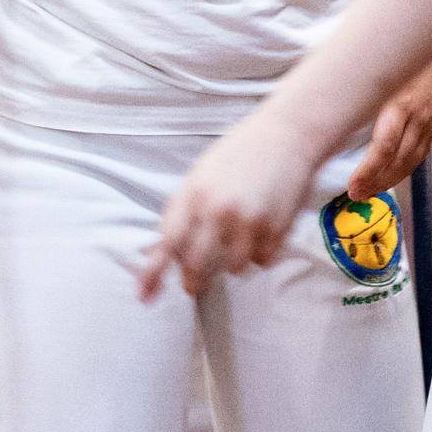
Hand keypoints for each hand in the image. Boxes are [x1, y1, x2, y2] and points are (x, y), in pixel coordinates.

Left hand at [137, 111, 320, 302]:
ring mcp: (248, 221)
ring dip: (234, 262)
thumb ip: (185, 208)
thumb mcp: (201, 174)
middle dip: (193, 282)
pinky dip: (261, 254)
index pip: (168, 242)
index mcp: (195, 194)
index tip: (144, 296)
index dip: (153, 273)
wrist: (286, 134)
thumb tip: (168, 246)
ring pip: (234, 268)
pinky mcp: (276, 227)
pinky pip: (263, 261)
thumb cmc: (240, 153)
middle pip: (197, 264)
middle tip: (194, 286)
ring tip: (240, 239)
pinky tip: (263, 231)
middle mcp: (219, 210)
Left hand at [344, 58, 431, 200]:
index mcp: (400, 100)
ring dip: (389, 180)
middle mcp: (417, 114)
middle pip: (398, 159)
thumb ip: (350, 84)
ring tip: (368, 192)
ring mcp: (428, 120)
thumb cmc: (395, 47)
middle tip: (356, 195)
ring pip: (410, 160)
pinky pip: (420, 153)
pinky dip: (404, 169)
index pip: (385, 145)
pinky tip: (390, 177)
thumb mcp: (371, 62)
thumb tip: (317, 101)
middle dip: (376, 181)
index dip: (369, 170)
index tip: (353, 186)